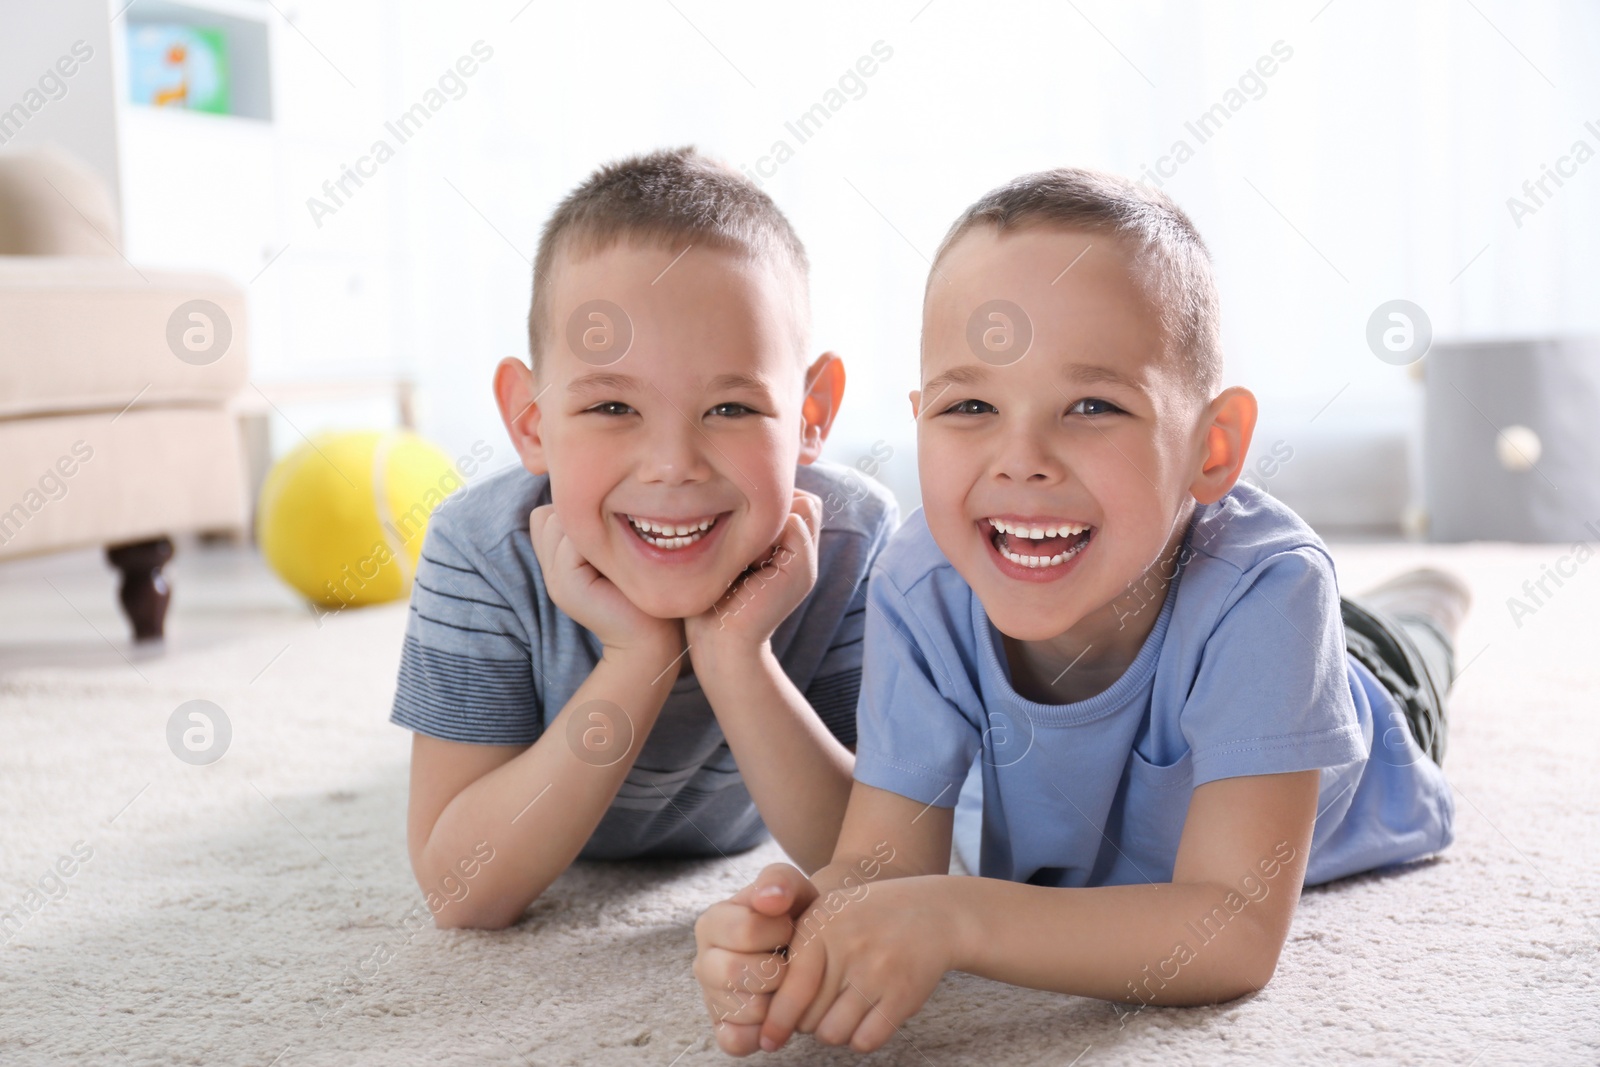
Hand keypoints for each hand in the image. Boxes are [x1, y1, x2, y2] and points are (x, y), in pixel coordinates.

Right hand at [527, 505, 680, 658]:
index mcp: (557, 559)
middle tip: (620, 544)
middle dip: (584, 517)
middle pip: (548, 513)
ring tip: (620, 553)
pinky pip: (571, 540)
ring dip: (591, 525)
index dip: (579, 513)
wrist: (654, 636)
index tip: (614, 534)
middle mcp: (549, 569)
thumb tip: (590, 491)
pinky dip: (597, 540)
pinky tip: (620, 560)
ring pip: (557, 521)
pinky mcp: (565, 585)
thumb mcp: (613, 552)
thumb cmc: (642, 588)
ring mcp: (554, 579)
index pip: (546, 512)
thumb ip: (594, 528)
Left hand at [685, 489, 821, 662]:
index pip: (793, 498)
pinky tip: (748, 560)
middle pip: (803, 498)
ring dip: (768, 518)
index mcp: (789, 550)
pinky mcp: (803, 569)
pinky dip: (766, 531)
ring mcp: (807, 562)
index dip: (766, 502)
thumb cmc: (712, 601)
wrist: (719, 643)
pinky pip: (795, 521)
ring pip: (801, 505)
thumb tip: (736, 486)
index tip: (734, 527)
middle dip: (771, 507)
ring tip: (745, 551)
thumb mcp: (729, 554)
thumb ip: (743, 527)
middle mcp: (805, 555)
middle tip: (740, 538)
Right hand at [693, 863, 818, 1055]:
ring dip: (778, 1000)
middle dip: (778, 968)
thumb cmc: (794, 914)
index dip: (780, 931)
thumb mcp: (791, 887)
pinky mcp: (722, 1027)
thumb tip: (769, 900)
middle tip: (791, 960)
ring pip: (744, 1009)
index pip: (745, 930)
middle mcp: (703, 961)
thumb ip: (779, 881)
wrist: (804, 943)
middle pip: (736, 973)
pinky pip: (736, 1041)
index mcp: (712, 922)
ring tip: (786, 982)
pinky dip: (761, 1032)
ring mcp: (710, 997)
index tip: (791, 927)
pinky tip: (776, 1011)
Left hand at [761, 872, 955, 1053]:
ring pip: (833, 1033)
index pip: (790, 987)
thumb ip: (797, 950)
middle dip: (808, 1021)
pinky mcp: (902, 995)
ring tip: (843, 1011)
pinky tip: (866, 1018)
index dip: (776, 1020)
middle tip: (823, 1006)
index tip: (768, 1040)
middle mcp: (847, 946)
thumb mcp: (828, 914)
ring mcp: (876, 971)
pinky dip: (861, 1038)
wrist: (934, 913)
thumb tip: (769, 1008)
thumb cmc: (869, 919)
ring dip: (834, 1031)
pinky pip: (865, 1041)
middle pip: (807, 1017)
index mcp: (821, 924)